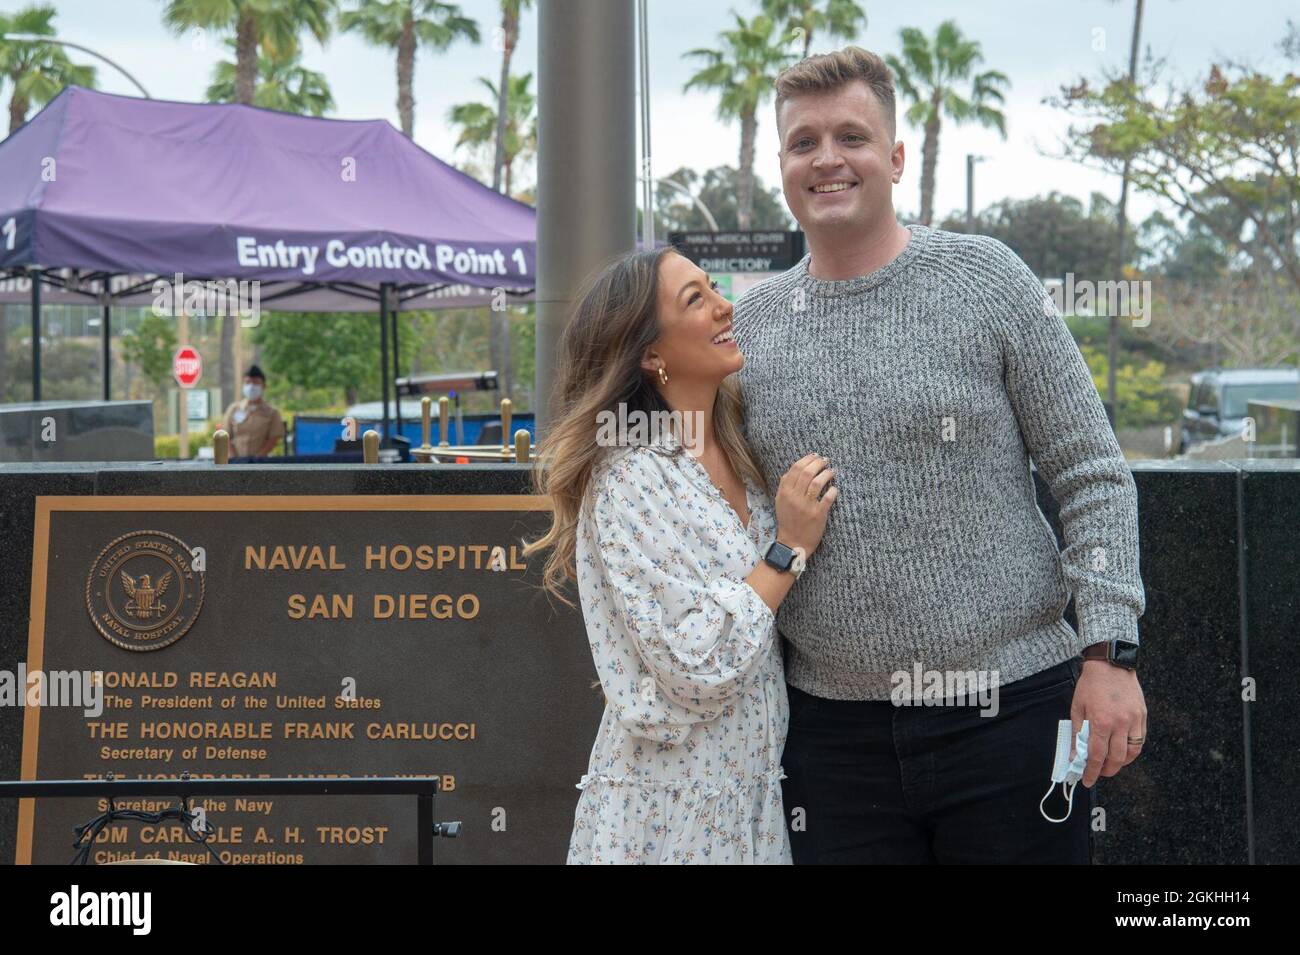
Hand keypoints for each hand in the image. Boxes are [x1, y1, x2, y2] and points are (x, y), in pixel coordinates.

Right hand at [774, 453, 837, 555]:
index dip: (807, 459)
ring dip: (827, 474)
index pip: (796, 468)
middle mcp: (794, 497)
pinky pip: (828, 497)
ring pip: (817, 482)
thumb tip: (790, 470)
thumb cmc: (788, 521)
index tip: (815, 456)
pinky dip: (833, 490)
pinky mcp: (818, 514)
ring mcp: (806, 506)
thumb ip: (784, 486)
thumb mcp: (780, 502)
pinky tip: (834, 488)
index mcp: (784, 492)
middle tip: (826, 461)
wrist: (792, 543)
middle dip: (819, 463)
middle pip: (807, 472)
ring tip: (832, 472)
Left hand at [1071, 660, 1146, 786]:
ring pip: (1131, 753)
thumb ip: (1076, 733)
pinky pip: (1140, 741)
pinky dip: (1132, 751)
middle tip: (1099, 774)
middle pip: (1116, 758)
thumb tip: (1075, 755)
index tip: (1087, 780)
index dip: (1092, 771)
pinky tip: (1123, 752)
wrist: (1111, 665)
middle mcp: (1120, 724)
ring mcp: (1134, 720)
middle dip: (1107, 771)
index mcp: (1100, 721)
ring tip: (1110, 765)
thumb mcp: (1077, 707)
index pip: (1097, 755)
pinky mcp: (1143, 717)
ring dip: (1121, 763)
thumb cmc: (1091, 685)